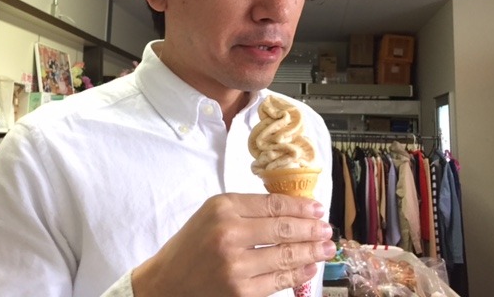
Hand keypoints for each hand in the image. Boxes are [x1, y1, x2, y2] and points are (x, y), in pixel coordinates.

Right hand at [131, 193, 335, 296]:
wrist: (166, 283)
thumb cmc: (191, 245)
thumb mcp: (212, 214)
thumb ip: (246, 209)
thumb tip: (290, 209)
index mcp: (222, 208)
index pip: (273, 204)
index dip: (301, 206)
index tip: (318, 208)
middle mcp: (229, 233)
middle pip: (283, 228)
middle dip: (312, 229)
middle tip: (327, 229)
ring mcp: (236, 265)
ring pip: (286, 255)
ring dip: (312, 251)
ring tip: (326, 248)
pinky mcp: (241, 292)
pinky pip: (279, 280)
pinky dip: (298, 273)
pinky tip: (309, 267)